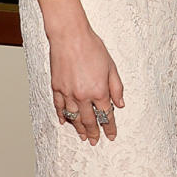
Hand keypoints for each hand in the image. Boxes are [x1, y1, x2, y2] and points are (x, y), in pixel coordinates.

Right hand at [50, 28, 124, 144]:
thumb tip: (120, 104)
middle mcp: (83, 95)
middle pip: (89, 120)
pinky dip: (62, 116)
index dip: (110, 127)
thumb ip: (116, 87)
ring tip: (83, 136)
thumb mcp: (111, 67)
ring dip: (78, 129)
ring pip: (74, 117)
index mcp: (99, 91)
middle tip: (95, 141)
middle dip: (94, 132)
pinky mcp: (56, 87)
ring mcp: (68, 93)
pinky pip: (59, 107)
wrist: (70, 36)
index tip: (111, 135)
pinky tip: (65, 122)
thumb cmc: (91, 47)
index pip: (106, 115)